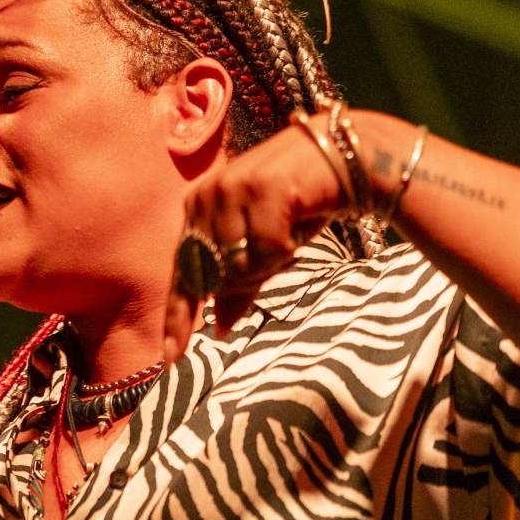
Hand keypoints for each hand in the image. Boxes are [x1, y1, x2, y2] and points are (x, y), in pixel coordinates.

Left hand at [162, 113, 359, 361]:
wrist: (348, 160)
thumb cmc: (302, 203)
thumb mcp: (265, 247)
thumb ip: (239, 284)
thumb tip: (219, 328)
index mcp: (197, 208)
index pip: (183, 273)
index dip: (179, 318)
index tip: (172, 359)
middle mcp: (206, 195)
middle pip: (215, 276)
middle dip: (248, 281)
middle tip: (281, 252)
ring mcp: (231, 189)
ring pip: (240, 265)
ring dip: (271, 263)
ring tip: (291, 234)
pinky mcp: (261, 188)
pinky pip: (267, 248)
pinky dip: (287, 249)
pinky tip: (299, 227)